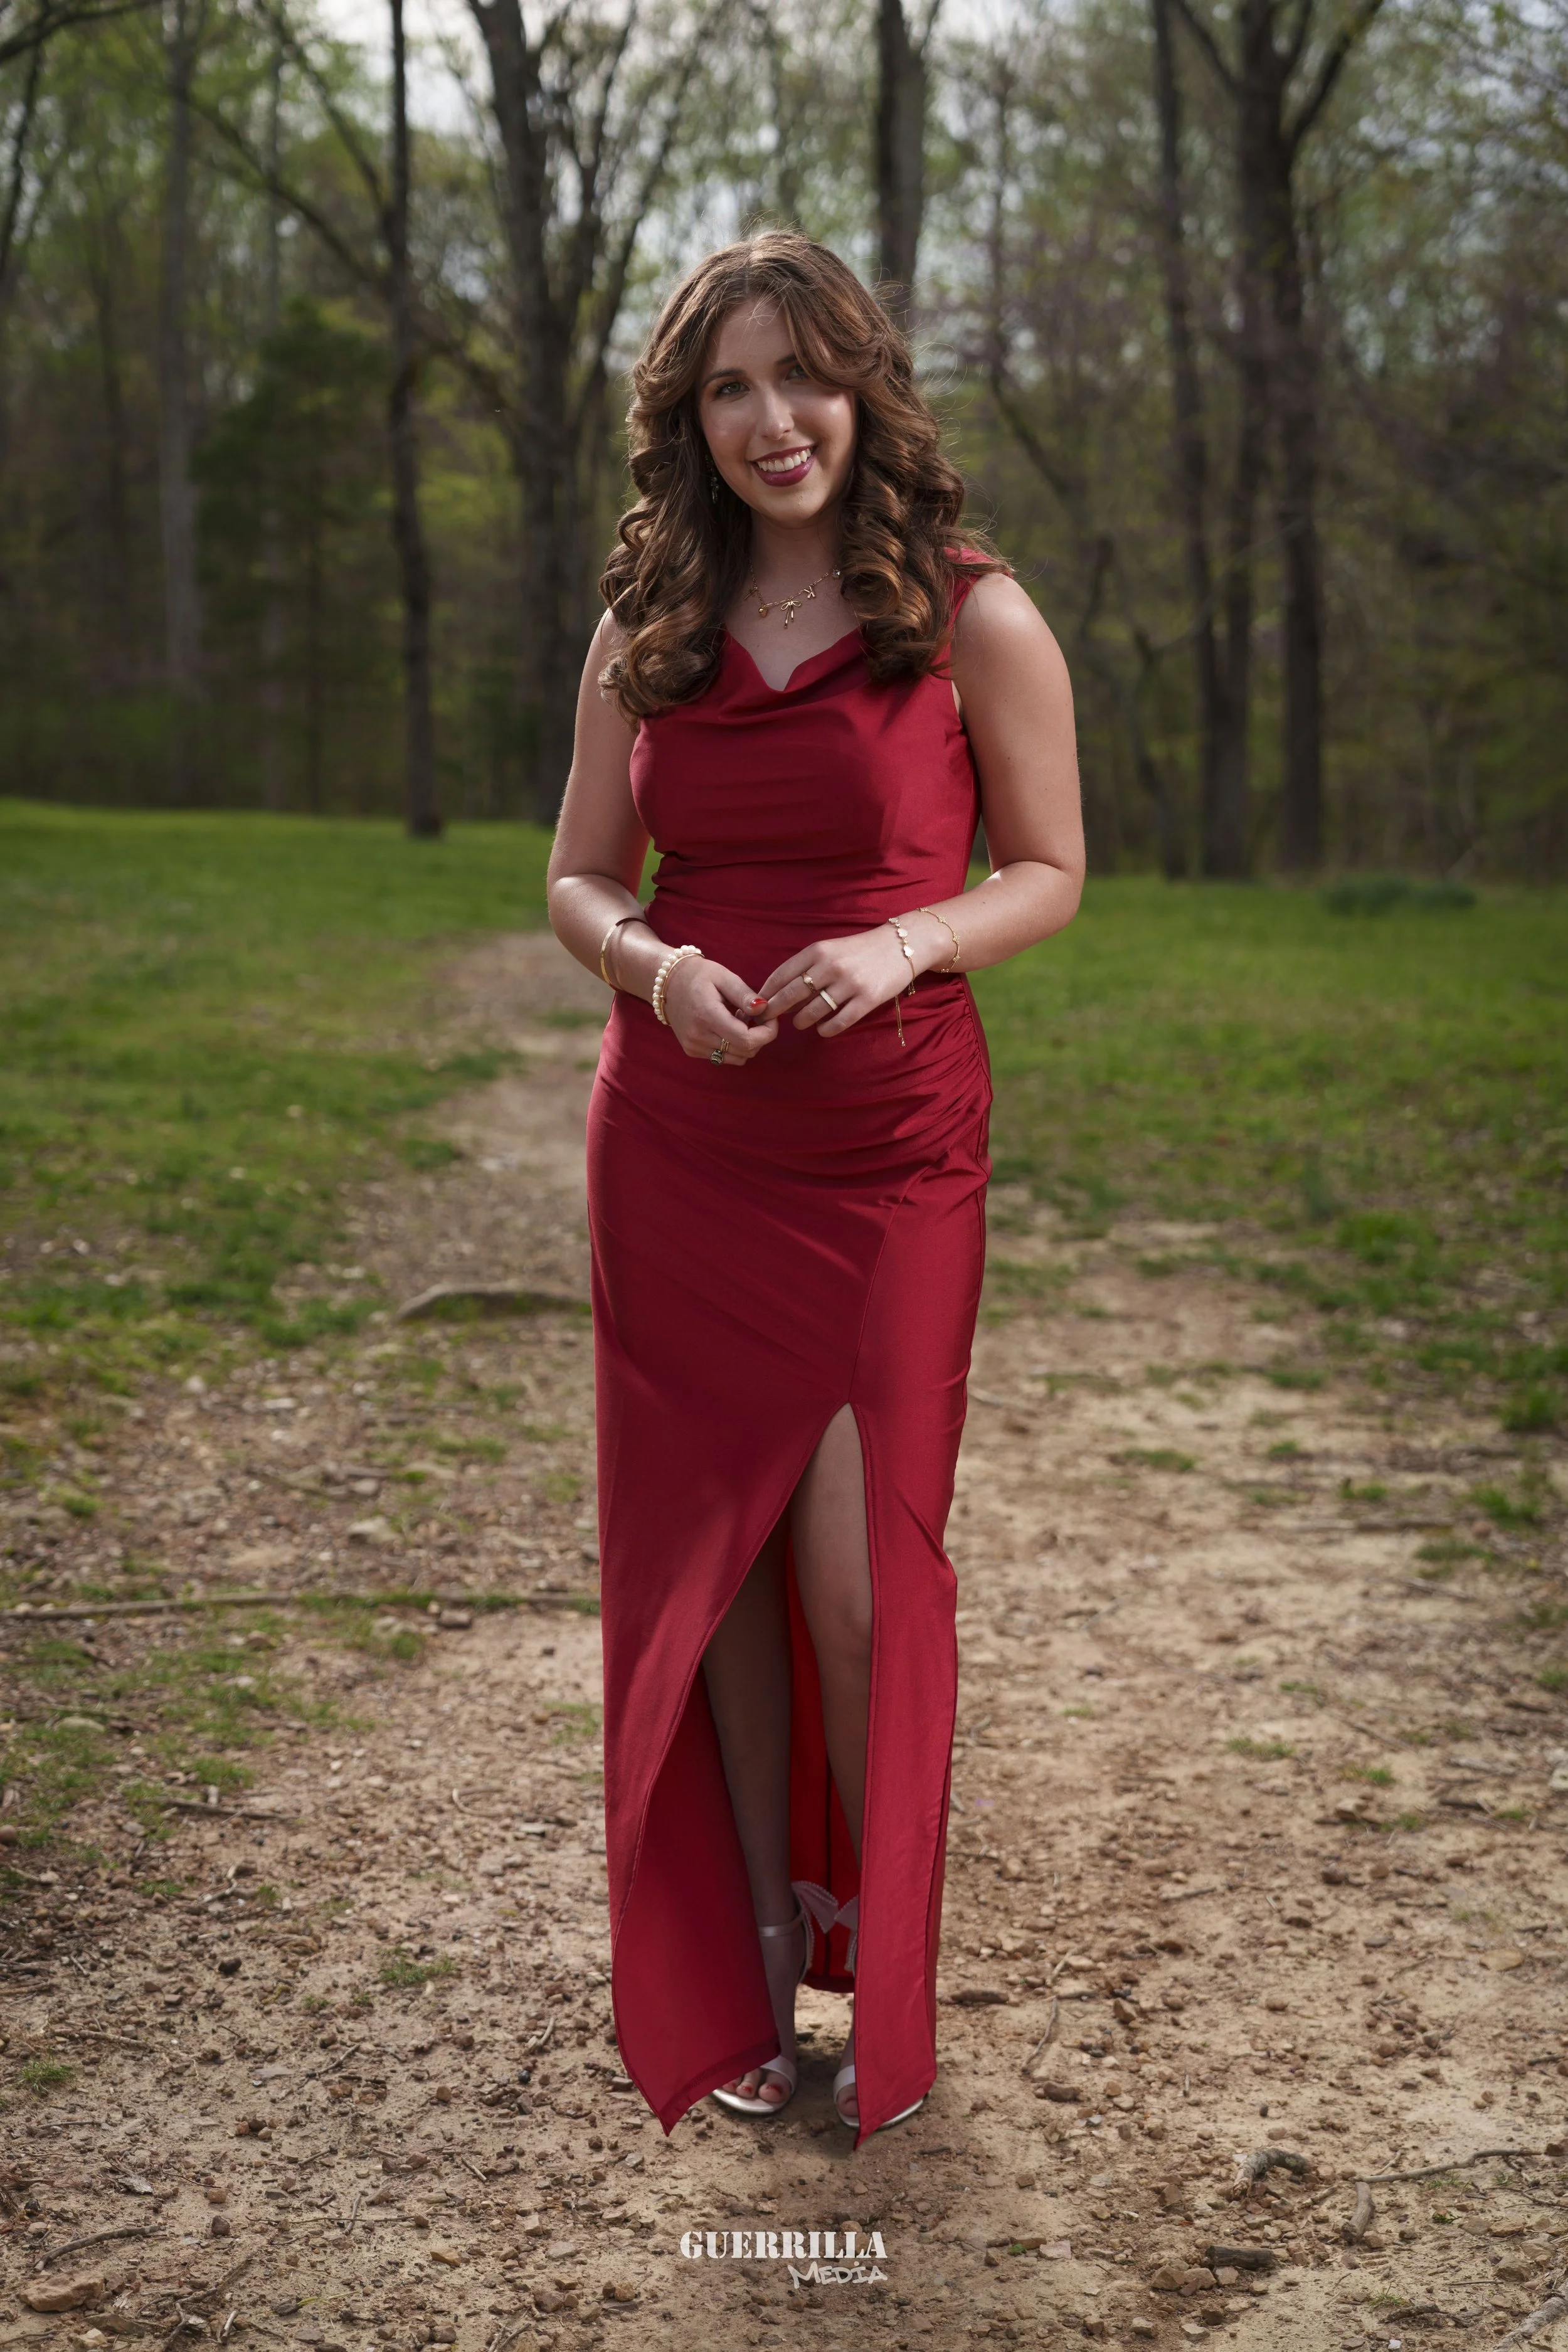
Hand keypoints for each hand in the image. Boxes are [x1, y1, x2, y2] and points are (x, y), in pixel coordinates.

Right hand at [662, 955, 778, 1063]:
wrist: (667, 982)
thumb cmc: (698, 975)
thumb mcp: (724, 976)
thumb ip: (745, 995)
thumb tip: (764, 1009)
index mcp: (707, 1016)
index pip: (747, 1040)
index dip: (767, 1033)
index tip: (771, 1018)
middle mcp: (698, 1036)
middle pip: (745, 1052)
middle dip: (760, 1037)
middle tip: (756, 1015)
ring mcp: (693, 1046)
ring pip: (736, 1058)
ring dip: (746, 1042)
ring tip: (739, 1020)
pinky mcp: (692, 1051)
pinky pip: (723, 1057)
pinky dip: (732, 1045)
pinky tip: (727, 1026)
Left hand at [757, 923, 924, 1037]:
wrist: (900, 946)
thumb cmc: (858, 951)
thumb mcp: (829, 949)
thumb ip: (805, 967)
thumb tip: (776, 994)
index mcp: (818, 950)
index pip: (781, 975)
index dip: (766, 994)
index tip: (757, 1006)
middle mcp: (831, 966)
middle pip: (791, 996)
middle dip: (775, 1011)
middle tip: (768, 1022)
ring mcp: (849, 984)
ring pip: (812, 1012)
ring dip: (801, 1022)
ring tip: (801, 1023)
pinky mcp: (867, 1000)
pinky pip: (837, 1023)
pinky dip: (825, 1030)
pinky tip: (822, 1029)